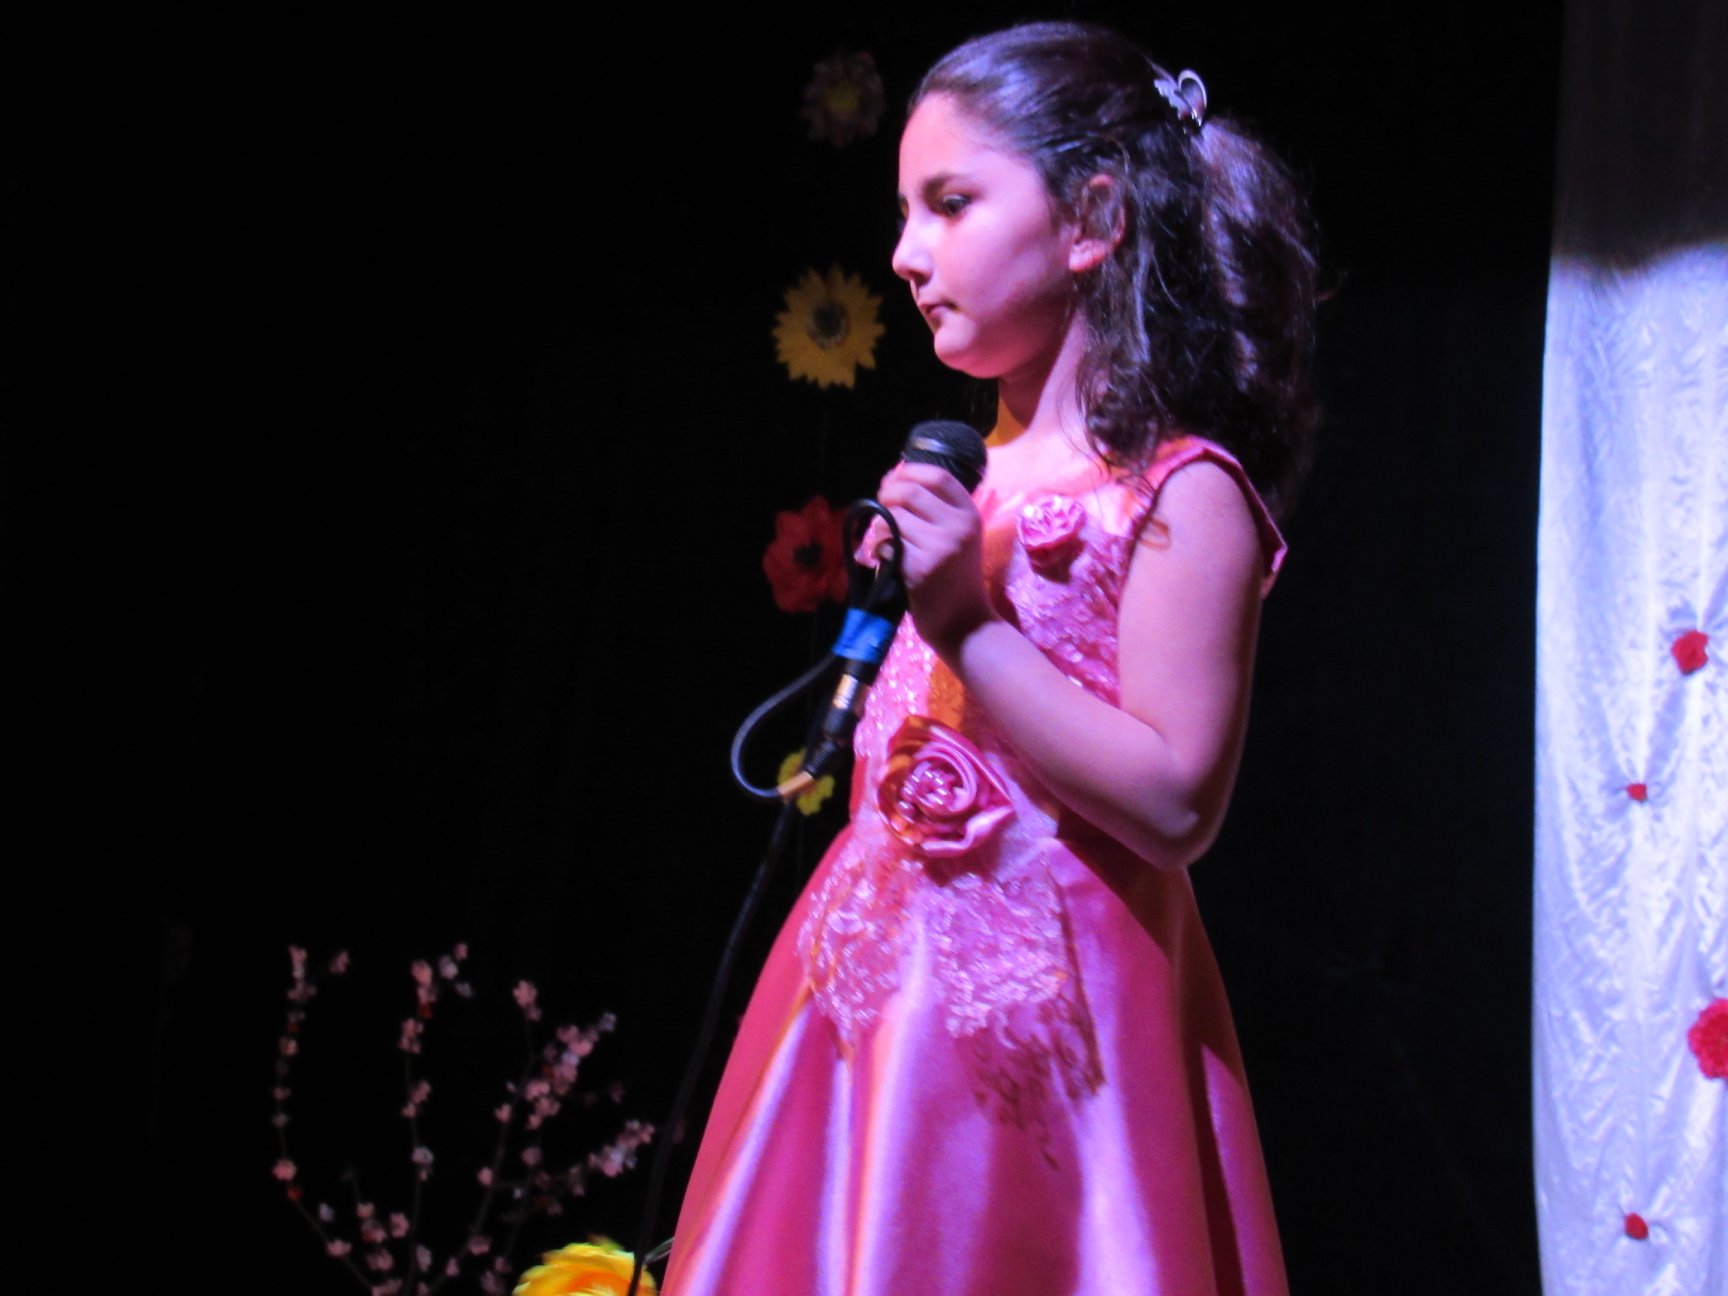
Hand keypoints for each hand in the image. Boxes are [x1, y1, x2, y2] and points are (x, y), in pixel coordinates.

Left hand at [877, 462, 995, 656]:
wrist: (964, 622)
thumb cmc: (956, 578)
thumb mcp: (958, 536)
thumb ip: (936, 510)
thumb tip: (895, 479)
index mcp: (969, 514)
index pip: (938, 476)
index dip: (909, 471)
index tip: (893, 479)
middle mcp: (958, 527)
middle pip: (910, 492)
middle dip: (887, 495)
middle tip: (880, 506)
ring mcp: (940, 548)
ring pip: (894, 518)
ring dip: (880, 526)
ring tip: (886, 539)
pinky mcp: (920, 569)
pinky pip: (886, 544)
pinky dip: (880, 549)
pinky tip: (886, 559)